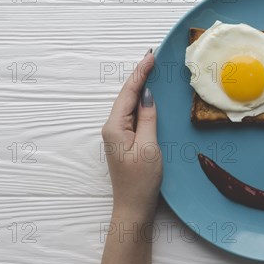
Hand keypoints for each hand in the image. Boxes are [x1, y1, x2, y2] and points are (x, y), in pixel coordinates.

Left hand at [101, 50, 162, 220]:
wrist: (133, 207)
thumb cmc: (141, 181)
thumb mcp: (149, 147)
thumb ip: (148, 118)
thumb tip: (148, 96)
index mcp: (115, 126)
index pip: (128, 93)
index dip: (140, 73)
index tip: (150, 56)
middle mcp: (112, 127)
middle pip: (126, 96)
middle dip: (139, 76)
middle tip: (152, 57)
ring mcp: (117, 134)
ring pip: (129, 104)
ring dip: (140, 88)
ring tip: (151, 70)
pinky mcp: (124, 141)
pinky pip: (133, 115)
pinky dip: (141, 103)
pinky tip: (149, 96)